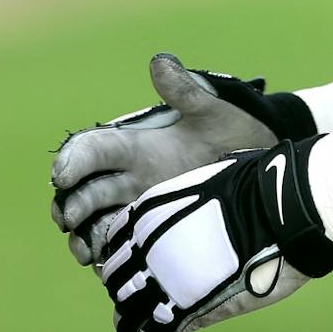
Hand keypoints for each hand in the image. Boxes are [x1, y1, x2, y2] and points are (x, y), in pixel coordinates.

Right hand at [52, 54, 314, 264]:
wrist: (270, 168)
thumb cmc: (239, 128)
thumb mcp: (213, 110)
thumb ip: (184, 91)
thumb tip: (159, 62)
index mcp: (135, 144)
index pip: (90, 149)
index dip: (72, 160)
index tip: (62, 176)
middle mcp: (130, 176)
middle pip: (83, 191)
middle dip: (70, 205)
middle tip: (70, 221)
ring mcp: (141, 206)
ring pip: (95, 224)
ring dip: (83, 238)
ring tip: (87, 254)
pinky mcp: (157, 231)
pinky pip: (122, 248)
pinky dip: (109, 259)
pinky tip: (109, 269)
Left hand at [96, 137, 332, 331]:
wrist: (288, 209)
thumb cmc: (258, 185)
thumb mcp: (213, 175)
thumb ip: (194, 179)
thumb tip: (181, 111)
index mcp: (150, 211)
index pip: (115, 238)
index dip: (119, 251)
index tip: (127, 258)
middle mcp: (147, 246)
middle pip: (117, 275)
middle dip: (122, 286)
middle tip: (133, 296)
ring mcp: (165, 280)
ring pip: (130, 308)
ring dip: (131, 318)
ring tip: (136, 327)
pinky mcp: (189, 310)